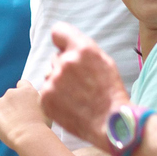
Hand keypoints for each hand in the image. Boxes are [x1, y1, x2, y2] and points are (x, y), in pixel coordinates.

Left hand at [0, 80, 49, 149]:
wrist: (30, 136)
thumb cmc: (42, 127)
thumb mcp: (46, 108)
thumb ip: (37, 100)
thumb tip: (34, 102)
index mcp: (27, 90)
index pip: (22, 84)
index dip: (23, 93)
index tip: (24, 103)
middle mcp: (12, 92)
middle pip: (11, 96)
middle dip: (14, 105)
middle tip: (21, 120)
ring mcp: (0, 102)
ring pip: (1, 106)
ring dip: (6, 113)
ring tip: (16, 127)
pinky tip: (7, 129)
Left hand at [41, 23, 129, 150]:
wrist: (110, 124)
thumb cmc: (110, 92)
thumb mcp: (104, 61)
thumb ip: (83, 49)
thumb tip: (64, 44)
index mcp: (83, 49)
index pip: (58, 31)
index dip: (62, 40)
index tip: (64, 47)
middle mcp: (65, 62)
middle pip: (56, 58)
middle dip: (65, 67)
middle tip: (80, 82)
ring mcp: (53, 81)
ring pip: (51, 75)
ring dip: (59, 82)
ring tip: (76, 96)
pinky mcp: (46, 98)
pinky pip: (46, 91)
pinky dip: (55, 97)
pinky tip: (70, 105)